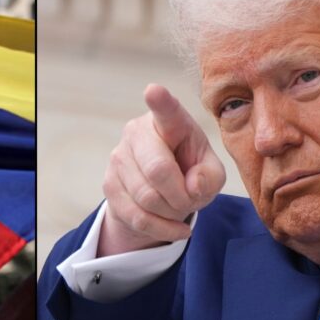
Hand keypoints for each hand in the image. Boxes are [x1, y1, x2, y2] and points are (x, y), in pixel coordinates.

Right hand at [99, 84, 224, 255]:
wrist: (160, 194)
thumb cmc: (190, 173)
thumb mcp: (211, 174)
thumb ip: (211, 177)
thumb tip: (192, 186)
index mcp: (169, 121)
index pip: (165, 111)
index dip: (160, 102)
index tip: (153, 91)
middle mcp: (137, 132)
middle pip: (158, 170)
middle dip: (180, 196)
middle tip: (190, 200)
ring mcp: (118, 158)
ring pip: (147, 197)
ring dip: (171, 213)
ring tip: (179, 209)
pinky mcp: (109, 184)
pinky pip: (137, 216)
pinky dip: (161, 228)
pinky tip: (174, 227)